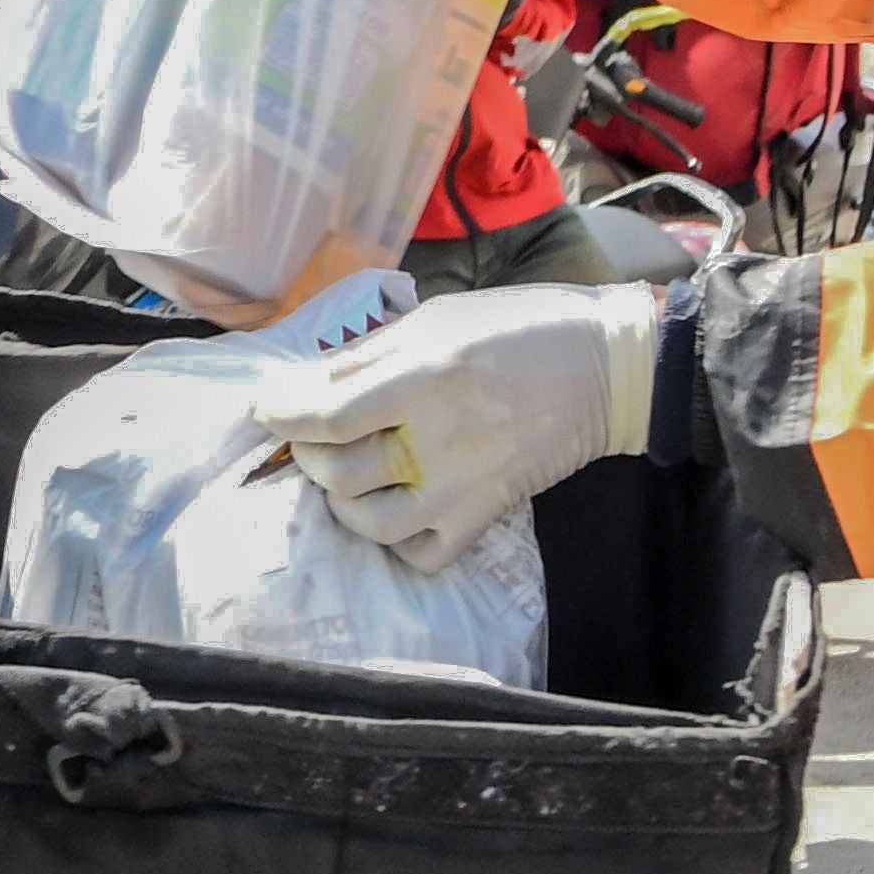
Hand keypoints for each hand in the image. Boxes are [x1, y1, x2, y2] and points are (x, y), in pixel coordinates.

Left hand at [255, 283, 664, 568]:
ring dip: (344, 500)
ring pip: (369, 523)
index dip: (281, 414)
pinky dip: (395, 538)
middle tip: (316, 434)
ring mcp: (462, 488)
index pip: (325, 415)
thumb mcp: (436, 320)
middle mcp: (439, 440)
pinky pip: (419, 553)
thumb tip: (300, 384)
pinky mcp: (484, 516)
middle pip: (339, 471)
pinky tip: (396, 505)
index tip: (266, 407)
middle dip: (310, 454)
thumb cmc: (518, 329)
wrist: (606, 368)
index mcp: (425, 378)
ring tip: (350, 471)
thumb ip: (366, 356)